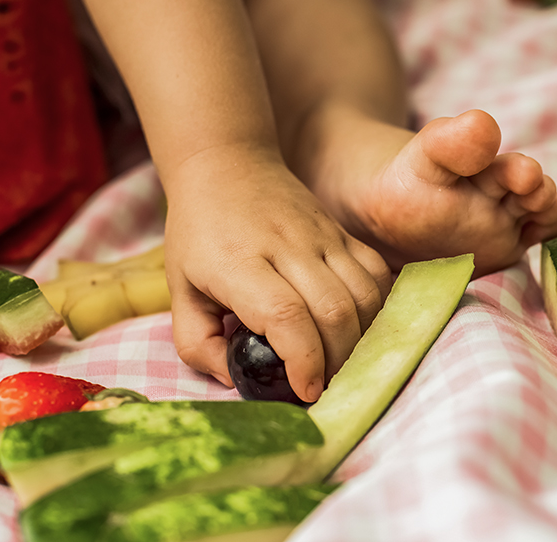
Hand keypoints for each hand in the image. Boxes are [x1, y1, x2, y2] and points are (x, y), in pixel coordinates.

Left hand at [161, 143, 391, 401]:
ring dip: (360, 340)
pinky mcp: (343, 233)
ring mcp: (322, 237)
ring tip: (342, 364)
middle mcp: (288, 247)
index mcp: (240, 263)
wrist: (228, 165)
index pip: (285, 315)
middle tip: (324, 386)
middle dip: (336, 362)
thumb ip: (197, 344)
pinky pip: (377, 275)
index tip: (305, 391)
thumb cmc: (199, 233)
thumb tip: (236, 380)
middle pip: (333, 312)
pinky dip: (377, 309)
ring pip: (363, 296)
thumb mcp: (179, 291)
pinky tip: (359, 330)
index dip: (303, 359)